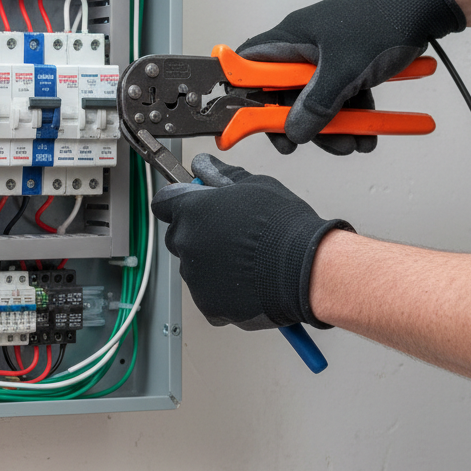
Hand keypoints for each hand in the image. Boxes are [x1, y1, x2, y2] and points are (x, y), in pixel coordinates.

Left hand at [150, 154, 353, 330]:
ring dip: (211, 262)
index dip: (179, 200)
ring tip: (246, 258)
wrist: (305, 269)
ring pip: (193, 266)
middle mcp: (185, 243)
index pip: (164, 202)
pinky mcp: (207, 304)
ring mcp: (194, 276)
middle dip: (198, 232)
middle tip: (231, 233)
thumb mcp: (255, 186)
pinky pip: (208, 295)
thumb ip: (222, 176)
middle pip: (179, 235)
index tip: (192, 201)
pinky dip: (223, 290)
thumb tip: (204, 166)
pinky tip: (247, 279)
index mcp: (191, 211)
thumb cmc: (284, 227)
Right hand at [237, 0, 464, 154]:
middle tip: (311, 142)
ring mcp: (327, 56)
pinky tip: (371, 131)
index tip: (250, 124)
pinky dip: (354, 115)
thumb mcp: (344, 70)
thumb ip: (316, 107)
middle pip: (286, 95)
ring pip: (317, 101)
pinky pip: (342, 96)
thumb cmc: (387, 17)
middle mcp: (304, 48)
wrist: (429, 3)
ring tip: (355, 143)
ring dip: (334, 127)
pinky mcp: (349, 63)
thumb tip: (296, 132)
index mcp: (290, 40)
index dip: (245, 97)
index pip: (248, 69)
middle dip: (303, 124)